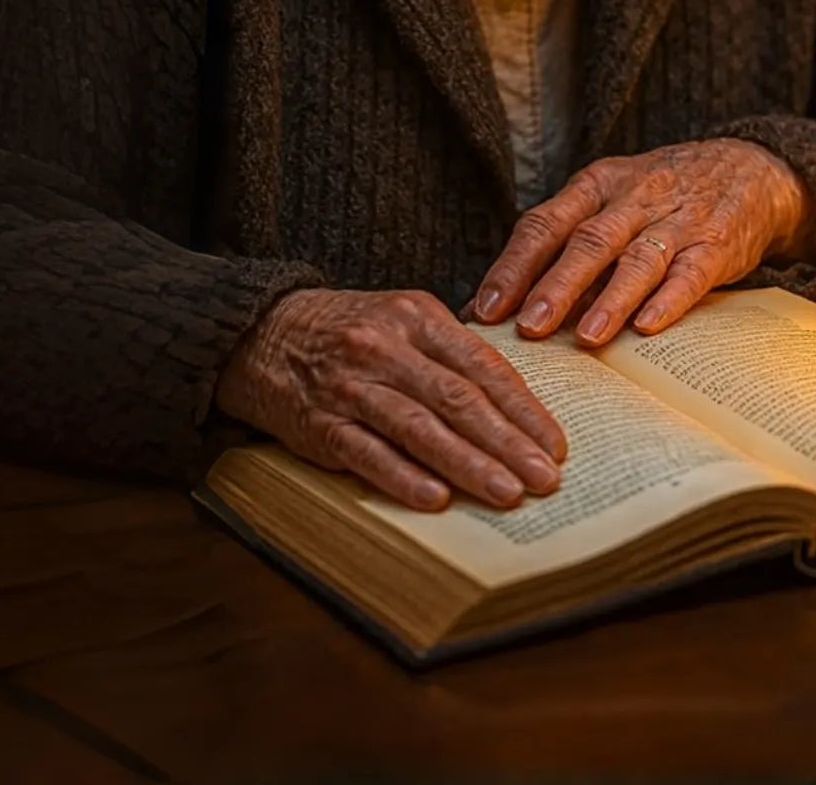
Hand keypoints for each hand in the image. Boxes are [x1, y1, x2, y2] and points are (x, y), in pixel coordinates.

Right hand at [215, 287, 566, 511]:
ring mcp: (351, 386)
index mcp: (417, 317)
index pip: (483, 366)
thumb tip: (518, 405)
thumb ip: (453, 353)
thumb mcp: (403, 319)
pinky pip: (366, 453)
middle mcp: (386, 348)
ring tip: (507, 493)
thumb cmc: (349, 333)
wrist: (259, 332)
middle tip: (545, 478)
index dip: (524, 408)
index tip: (556, 444)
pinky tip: (436, 498)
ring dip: (468, 465)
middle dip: (508, 443)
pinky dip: (403, 476)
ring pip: (419, 428)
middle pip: (458, 399)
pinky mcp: (319, 423)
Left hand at [468, 139, 815, 345]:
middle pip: (589, 241)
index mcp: (597, 184)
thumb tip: (502, 308)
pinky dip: (669, 300)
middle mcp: (634, 198)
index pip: (546, 223)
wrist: (749, 169)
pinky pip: (692, 272)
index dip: (514, 267)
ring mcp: (678, 220)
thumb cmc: (661, 196)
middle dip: (556, 286)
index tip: (486, 309)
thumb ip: (565, 245)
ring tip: (587, 338)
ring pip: (638, 259)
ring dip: (610, 300)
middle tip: (528, 328)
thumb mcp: (610, 199)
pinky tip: (648, 328)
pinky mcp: (718, 243)